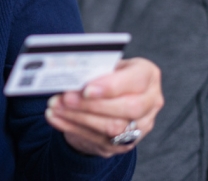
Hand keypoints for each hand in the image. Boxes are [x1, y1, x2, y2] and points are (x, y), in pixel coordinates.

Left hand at [44, 58, 162, 157]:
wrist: (109, 97)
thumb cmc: (107, 74)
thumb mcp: (105, 65)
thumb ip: (94, 68)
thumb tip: (71, 72)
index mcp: (148, 75)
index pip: (135, 81)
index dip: (111, 87)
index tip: (86, 89)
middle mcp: (151, 101)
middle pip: (128, 108)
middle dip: (92, 105)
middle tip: (65, 98)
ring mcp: (141, 126)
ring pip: (113, 127)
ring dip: (79, 118)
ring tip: (56, 107)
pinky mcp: (126, 143)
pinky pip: (100, 140)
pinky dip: (73, 128)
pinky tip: (55, 118)